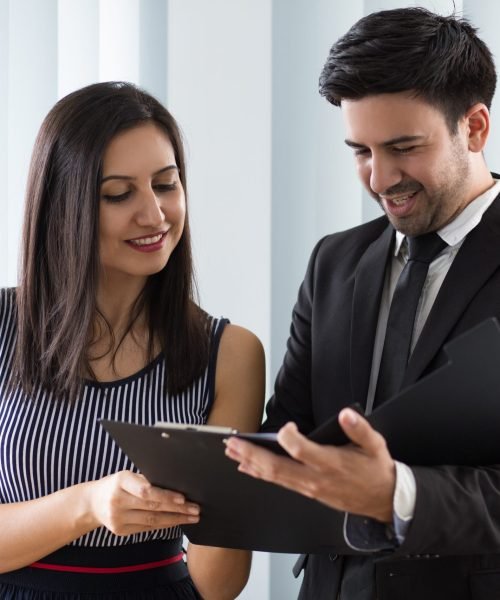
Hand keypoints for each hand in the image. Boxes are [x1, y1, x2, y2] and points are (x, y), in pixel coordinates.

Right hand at [86, 471, 199, 535]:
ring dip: (175, 519)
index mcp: (120, 481)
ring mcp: (118, 519)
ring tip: (192, 517)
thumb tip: (175, 483)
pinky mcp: (121, 531)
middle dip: (177, 509)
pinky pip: (147, 528)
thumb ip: (146, 480)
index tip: (183, 498)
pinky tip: (177, 522)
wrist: (92, 503)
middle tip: (195, 509)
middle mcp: (117, 501)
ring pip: (152, 520)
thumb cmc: (116, 484)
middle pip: (152, 506)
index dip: (165, 495)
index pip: (145, 490)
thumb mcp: (127, 475)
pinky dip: (164, 524)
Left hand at [225, 408, 395, 521]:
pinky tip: (247, 467)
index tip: (286, 426)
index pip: (302, 451)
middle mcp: (315, 478)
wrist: (383, 500)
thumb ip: (359, 428)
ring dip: (250, 463)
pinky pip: (279, 483)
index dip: (289, 437)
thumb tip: (346, 414)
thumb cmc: (375, 470)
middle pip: (276, 467)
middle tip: (233, 442)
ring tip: (232, 452)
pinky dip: (260, 474)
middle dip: (252, 454)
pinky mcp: (307, 492)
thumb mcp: (375, 445)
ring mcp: (309, 488)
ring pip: (274, 477)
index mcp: (331, 463)